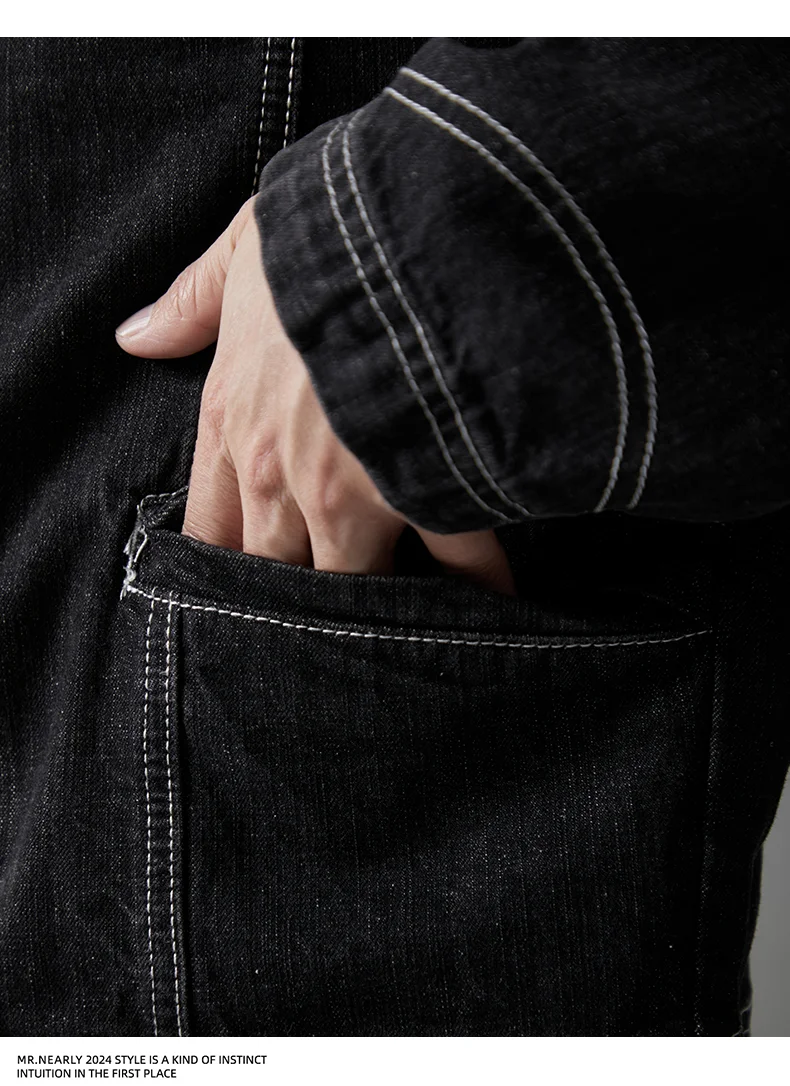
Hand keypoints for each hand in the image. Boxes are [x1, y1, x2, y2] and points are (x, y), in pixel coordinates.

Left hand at [115, 197, 516, 595]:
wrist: (411, 227)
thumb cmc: (325, 236)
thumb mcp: (243, 250)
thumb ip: (190, 304)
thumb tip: (134, 337)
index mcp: (233, 421)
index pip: (208, 529)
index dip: (222, 569)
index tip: (243, 590)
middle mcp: (282, 475)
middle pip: (273, 574)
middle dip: (294, 600)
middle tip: (317, 619)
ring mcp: (355, 494)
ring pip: (349, 586)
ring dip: (371, 606)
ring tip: (394, 622)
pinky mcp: (428, 491)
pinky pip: (457, 561)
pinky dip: (478, 584)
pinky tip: (496, 597)